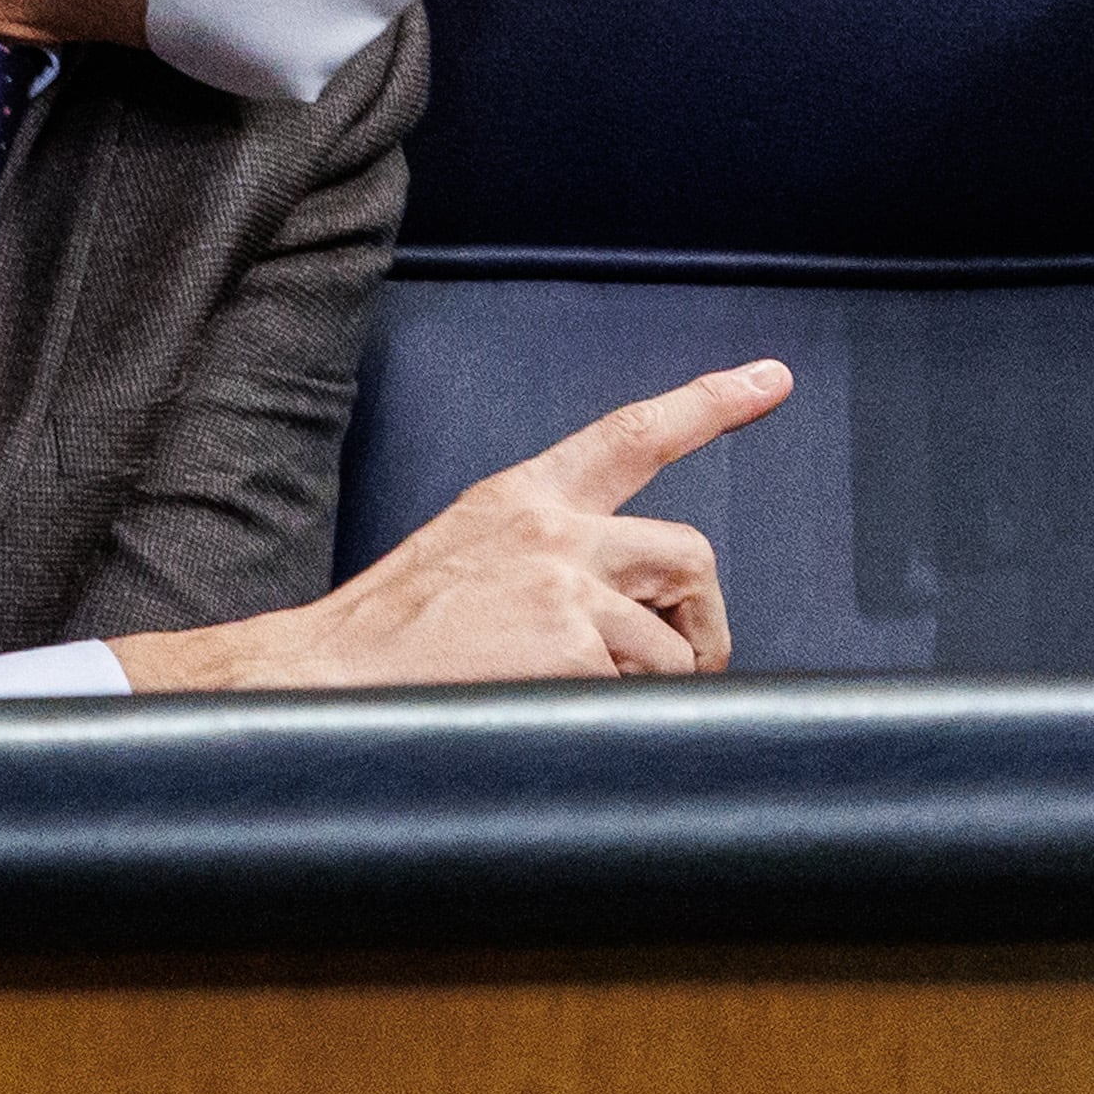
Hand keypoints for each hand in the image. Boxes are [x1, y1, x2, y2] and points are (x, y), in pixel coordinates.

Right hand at [107, 360, 792, 690]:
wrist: (323, 677)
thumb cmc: (388, 635)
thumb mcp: (466, 555)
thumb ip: (544, 555)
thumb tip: (622, 603)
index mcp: (524, 496)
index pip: (634, 433)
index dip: (711, 403)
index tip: (770, 380)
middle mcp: (554, 528)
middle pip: (689, 552)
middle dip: (703, 618)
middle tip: (690, 663)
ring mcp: (565, 584)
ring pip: (673, 640)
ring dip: (654, 682)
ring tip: (589, 701)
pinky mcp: (570, 643)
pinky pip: (642, 689)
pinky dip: (621, 713)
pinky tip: (559, 714)